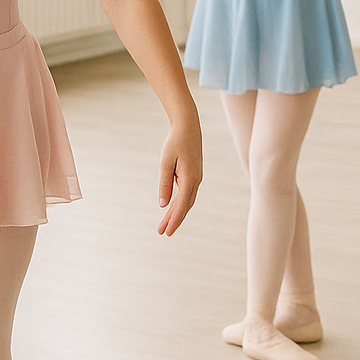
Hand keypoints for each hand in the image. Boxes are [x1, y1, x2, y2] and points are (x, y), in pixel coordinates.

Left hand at [156, 119, 202, 235]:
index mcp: (190, 178)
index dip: (174, 220)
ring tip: (164, 223)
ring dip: (176, 212)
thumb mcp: (166, 162)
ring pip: (187, 200)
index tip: (167, 232)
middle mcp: (196, 180)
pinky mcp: (194, 174)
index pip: (181, 205)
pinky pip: (187, 193)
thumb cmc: (176, 142)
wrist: (188, 126)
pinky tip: (172, 207)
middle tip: (162, 232)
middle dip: (174, 220)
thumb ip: (165, 184)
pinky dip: (180, 203)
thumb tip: (163, 204)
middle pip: (185, 206)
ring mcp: (196, 177)